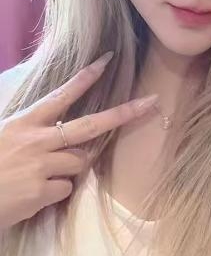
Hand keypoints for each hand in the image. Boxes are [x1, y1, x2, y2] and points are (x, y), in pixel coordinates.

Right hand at [0, 52, 157, 228]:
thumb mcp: (5, 138)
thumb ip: (34, 133)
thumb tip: (62, 136)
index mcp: (25, 123)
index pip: (61, 95)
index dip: (85, 78)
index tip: (107, 60)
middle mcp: (37, 140)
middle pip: (89, 125)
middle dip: (123, 114)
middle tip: (150, 102)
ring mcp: (41, 165)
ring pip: (78, 163)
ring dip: (66, 170)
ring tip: (35, 177)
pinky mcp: (42, 191)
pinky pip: (65, 189)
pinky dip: (53, 193)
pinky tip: (30, 195)